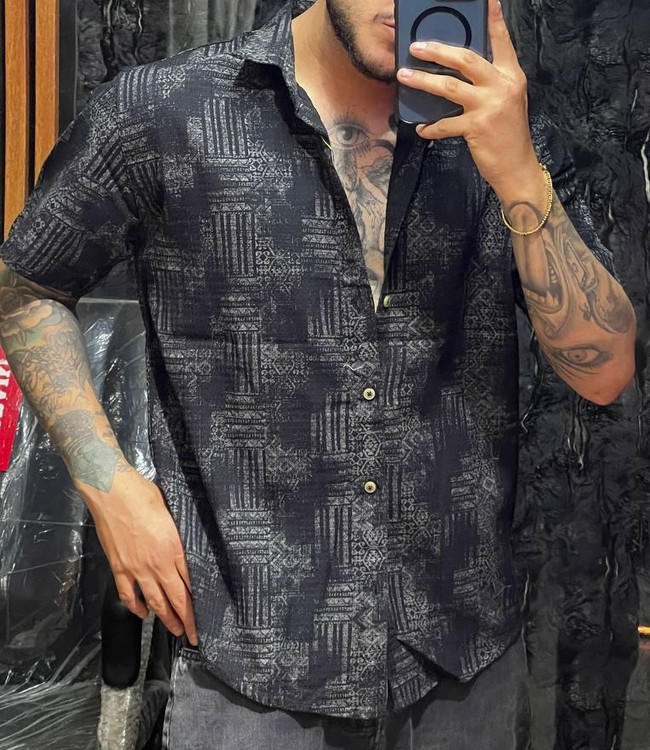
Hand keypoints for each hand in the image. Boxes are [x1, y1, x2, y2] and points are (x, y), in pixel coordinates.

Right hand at [81, 468, 198, 645]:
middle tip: (192, 634)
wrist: (112, 491)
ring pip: (154, 601)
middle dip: (186, 620)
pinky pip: (128, 594)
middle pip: (176, 598)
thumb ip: (177, 534)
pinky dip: (136, 607)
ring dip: (165, 618)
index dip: (196, 604)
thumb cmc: (142, 494)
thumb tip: (181, 547)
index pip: (189, 584)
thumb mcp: (171, 513)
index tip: (203, 616)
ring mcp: (136, 568)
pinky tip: (142, 612)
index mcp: (174, 548)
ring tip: (174, 630)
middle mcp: (157, 563)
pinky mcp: (118, 567)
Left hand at [396, 0, 541, 203]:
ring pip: (449, 86)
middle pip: (466, 59)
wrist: (517, 167)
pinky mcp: (476, 127)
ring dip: (423, 81)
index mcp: (511, 76)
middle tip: (417, 47)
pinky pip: (445, 124)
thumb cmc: (509, 135)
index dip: (493, 20)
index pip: (501, 42)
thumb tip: (460, 70)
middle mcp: (501, 87)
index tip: (487, 0)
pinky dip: (431, 127)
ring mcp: (489, 106)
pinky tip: (422, 128)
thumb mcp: (507, 101)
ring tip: (404, 76)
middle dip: (438, 50)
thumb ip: (490, 83)